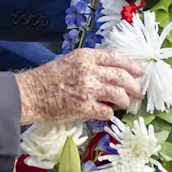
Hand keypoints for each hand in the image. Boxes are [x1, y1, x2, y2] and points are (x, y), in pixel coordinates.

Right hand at [14, 48, 143, 124]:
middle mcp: (89, 70)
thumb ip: (89, 64)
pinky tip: (107, 114)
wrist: (30, 94)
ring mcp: (88, 89)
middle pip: (122, 76)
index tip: (140, 72)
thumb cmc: (47, 78)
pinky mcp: (84, 107)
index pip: (115, 57)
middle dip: (134, 86)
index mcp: (85, 56)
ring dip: (125, 100)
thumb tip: (109, 73)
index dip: (131, 65)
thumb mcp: (69, 61)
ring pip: (118, 94)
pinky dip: (110, 114)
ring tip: (125, 104)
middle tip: (138, 92)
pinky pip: (107, 111)